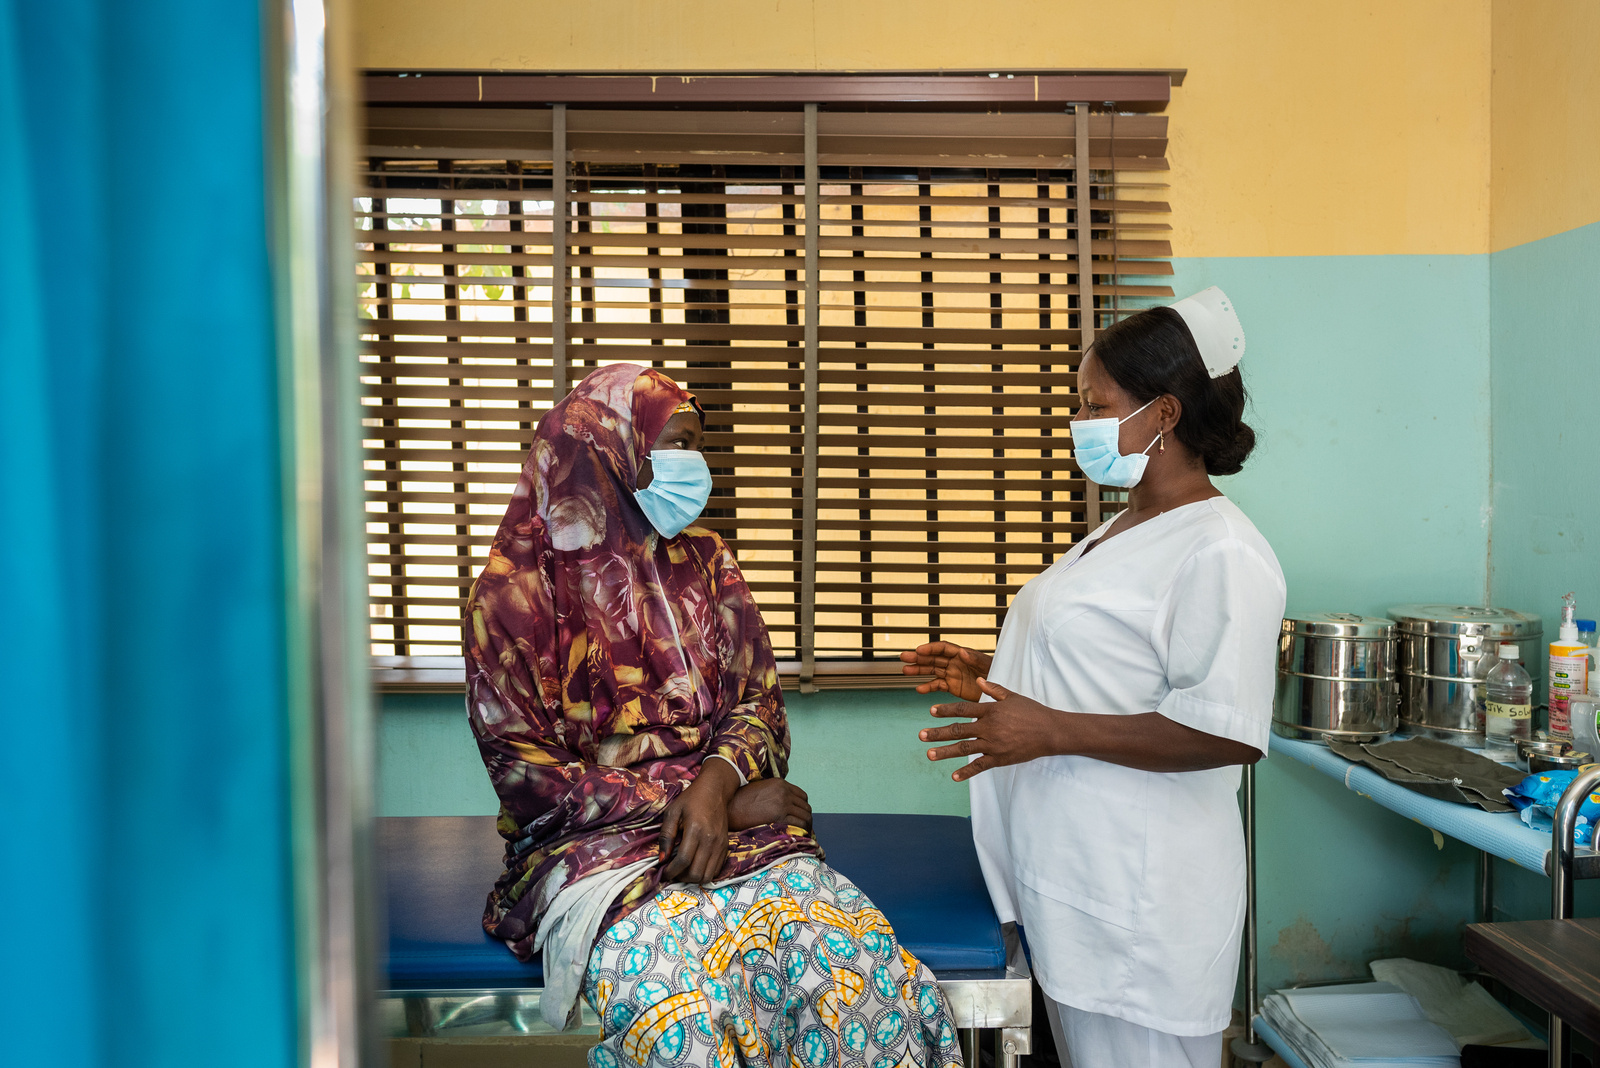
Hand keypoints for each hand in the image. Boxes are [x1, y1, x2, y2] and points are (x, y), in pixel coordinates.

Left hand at [658, 759, 739, 882]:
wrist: (715, 790)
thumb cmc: (691, 799)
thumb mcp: (673, 812)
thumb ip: (666, 835)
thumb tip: (662, 859)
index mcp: (696, 829)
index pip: (683, 861)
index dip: (671, 871)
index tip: (663, 873)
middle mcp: (710, 840)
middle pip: (696, 873)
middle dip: (681, 877)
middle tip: (672, 872)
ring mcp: (720, 845)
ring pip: (707, 876)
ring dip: (693, 878)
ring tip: (683, 871)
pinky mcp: (725, 847)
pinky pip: (716, 870)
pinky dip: (704, 873)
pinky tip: (695, 865)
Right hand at [727, 778, 811, 832]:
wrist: (731, 808)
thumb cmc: (741, 801)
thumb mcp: (760, 790)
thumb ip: (774, 794)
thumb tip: (784, 806)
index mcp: (780, 783)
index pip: (802, 796)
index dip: (803, 808)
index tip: (800, 816)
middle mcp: (784, 791)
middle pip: (806, 806)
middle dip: (805, 818)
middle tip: (803, 828)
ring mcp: (783, 802)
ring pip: (806, 816)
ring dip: (806, 826)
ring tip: (802, 834)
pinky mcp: (780, 815)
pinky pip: (799, 824)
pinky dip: (802, 831)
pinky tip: (798, 836)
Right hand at [898, 641, 993, 701]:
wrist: (999, 693)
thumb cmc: (996, 674)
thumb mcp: (988, 666)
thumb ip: (975, 659)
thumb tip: (962, 652)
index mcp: (962, 654)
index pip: (943, 648)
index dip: (930, 648)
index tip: (918, 650)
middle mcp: (955, 663)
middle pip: (933, 658)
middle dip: (918, 658)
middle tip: (904, 657)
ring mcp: (952, 674)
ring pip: (932, 671)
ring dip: (919, 670)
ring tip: (905, 671)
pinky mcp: (952, 686)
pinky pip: (937, 685)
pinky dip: (928, 687)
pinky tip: (919, 688)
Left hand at [920, 677, 1064, 781]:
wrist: (1050, 732)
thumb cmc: (1032, 712)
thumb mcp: (1012, 697)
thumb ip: (993, 690)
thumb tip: (977, 680)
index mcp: (991, 711)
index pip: (963, 710)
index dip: (945, 710)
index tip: (931, 711)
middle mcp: (989, 728)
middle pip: (958, 730)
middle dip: (938, 733)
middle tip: (921, 735)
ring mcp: (994, 745)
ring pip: (965, 749)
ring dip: (945, 752)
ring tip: (929, 754)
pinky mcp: (1000, 759)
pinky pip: (980, 766)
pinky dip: (967, 772)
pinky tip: (953, 776)